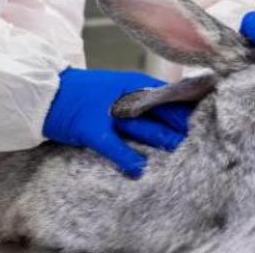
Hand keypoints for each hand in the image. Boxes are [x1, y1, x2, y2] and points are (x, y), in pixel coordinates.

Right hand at [43, 68, 194, 177]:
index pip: (169, 96)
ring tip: (180, 149)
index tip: (206, 118)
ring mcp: (109, 113)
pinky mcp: (91, 129)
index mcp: (134, 84)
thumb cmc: (85, 91)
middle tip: (200, 138)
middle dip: (181, 126)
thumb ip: (142, 96)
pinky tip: (140, 169)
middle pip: (162, 113)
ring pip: (144, 128)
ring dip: (163, 139)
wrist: (48, 91)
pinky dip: (128, 158)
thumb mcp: (117, 88)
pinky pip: (114, 146)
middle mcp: (126, 96)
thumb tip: (172, 106)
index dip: (187, 109)